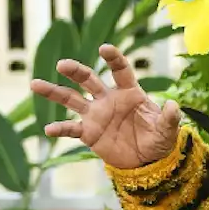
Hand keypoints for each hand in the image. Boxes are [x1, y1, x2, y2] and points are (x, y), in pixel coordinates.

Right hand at [31, 44, 180, 169]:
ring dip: (54, 91)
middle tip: (62, 64)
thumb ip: (170, 117)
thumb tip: (173, 105)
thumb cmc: (159, 140)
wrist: (147, 161)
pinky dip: (60, 128)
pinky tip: (48, 129)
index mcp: (130, 92)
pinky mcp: (88, 133)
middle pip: (89, 80)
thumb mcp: (168, 130)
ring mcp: (96, 115)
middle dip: (76, 71)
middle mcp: (109, 99)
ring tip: (35, 84)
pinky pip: (71, 128)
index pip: (121, 70)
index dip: (113, 59)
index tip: (104, 48)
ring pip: (71, 99)